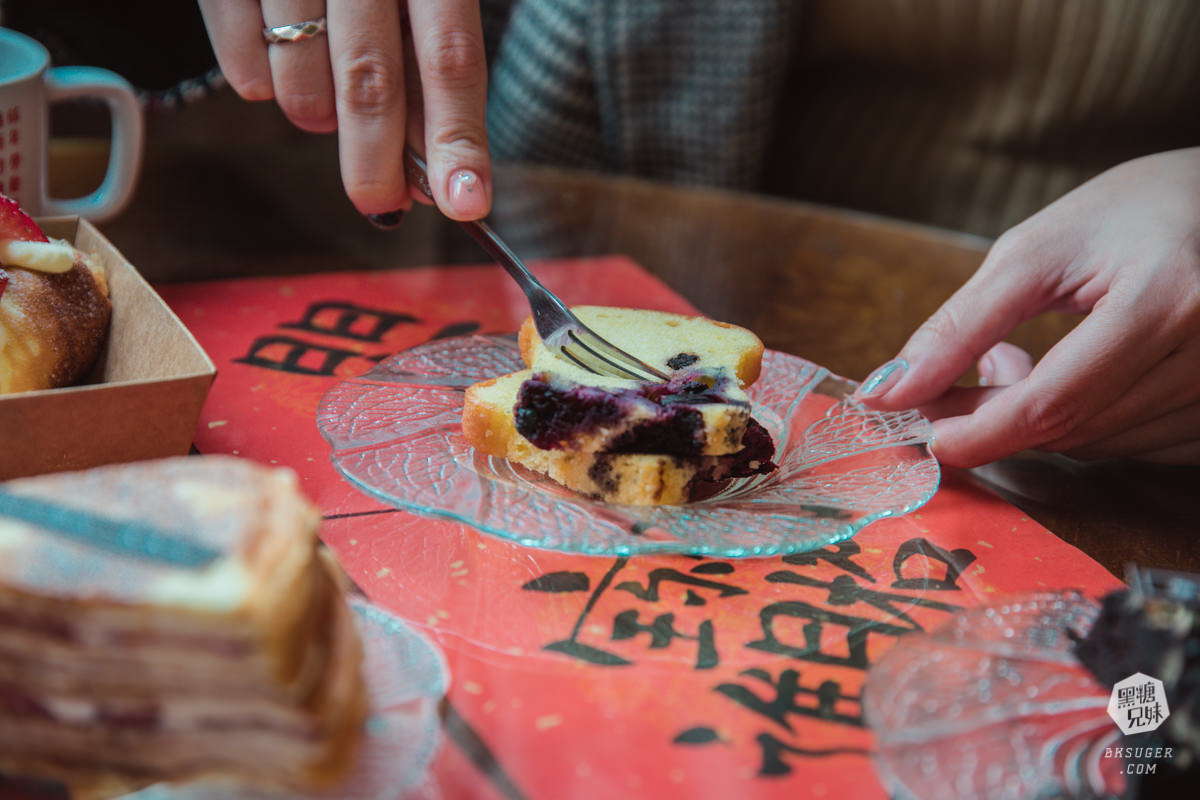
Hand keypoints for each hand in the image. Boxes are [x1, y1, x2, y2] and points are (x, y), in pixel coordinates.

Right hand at [199, 0, 490, 220]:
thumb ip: (431, 58)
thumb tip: (440, 162)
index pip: (452, 59)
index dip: (459, 137)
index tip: (467, 203)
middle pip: (371, 79)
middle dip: (376, 160)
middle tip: (380, 203)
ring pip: (301, 74)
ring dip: (315, 113)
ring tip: (323, 111)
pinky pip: (240, 55)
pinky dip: (259, 80)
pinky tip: (276, 68)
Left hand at [864, 148, 1199, 466]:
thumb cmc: (1134, 211)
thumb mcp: (1035, 251)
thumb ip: (958, 327)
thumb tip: (888, 391)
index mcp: (1165, 301)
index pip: (1052, 403)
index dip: (978, 432)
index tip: (924, 434)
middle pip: (1073, 431)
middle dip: (996, 421)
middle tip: (949, 387)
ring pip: (1100, 446)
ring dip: (1041, 421)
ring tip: (1017, 360)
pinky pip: (1137, 448)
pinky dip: (1086, 425)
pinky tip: (1071, 379)